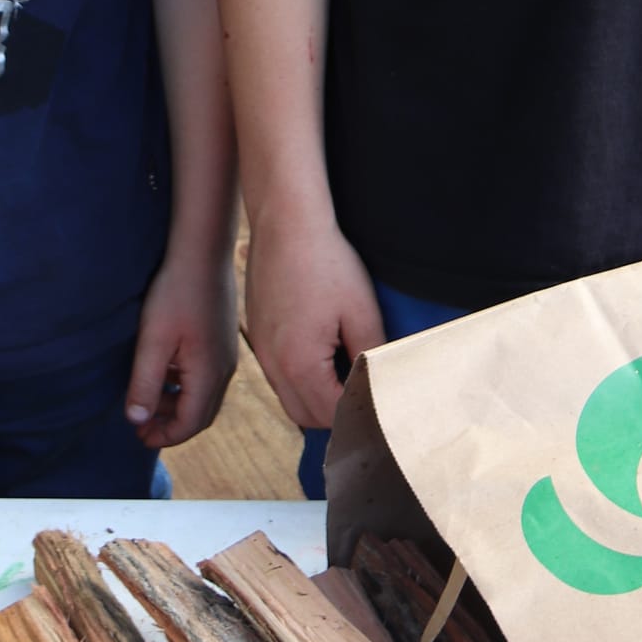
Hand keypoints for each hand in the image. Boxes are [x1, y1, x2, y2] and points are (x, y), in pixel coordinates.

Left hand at [124, 246, 239, 449]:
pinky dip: (184, 386)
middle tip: (142, 428)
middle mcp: (223, 370)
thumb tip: (138, 421)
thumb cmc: (177, 293)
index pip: (190, 424)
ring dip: (177, 405)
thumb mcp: (153, 341)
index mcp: (208, 375)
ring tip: (149, 401)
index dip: (165, 436)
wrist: (203, 252)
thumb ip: (145, 383)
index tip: (140, 438)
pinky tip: (165, 372)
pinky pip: (205, 376)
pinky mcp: (222, 340)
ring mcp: (226, 355)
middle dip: (171, 425)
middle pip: (200, 414)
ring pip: (203, 395)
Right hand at [244, 207, 384, 431]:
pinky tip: (322, 355)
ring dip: (316, 398)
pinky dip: (300, 379)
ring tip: (345, 375)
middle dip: (337, 414)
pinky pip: (278, 376)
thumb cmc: (326, 262)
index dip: (361, 415)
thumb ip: (372, 356)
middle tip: (367, 394)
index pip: (332, 414)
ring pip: (289, 399)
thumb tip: (384, 384)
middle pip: (306, 417)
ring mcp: (261, 350)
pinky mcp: (257, 335)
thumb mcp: (361, 311)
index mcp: (300, 364)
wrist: (286, 224)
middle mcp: (273, 364)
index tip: (383, 406)